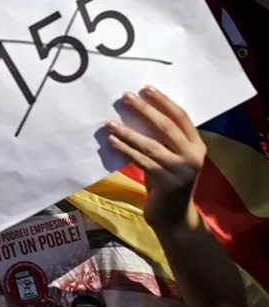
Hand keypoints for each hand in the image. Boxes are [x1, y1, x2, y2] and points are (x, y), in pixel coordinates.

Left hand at [105, 86, 205, 230]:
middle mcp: (193, 156)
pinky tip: (112, 142)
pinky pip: (141, 161)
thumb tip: (135, 113)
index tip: (145, 88)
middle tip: (126, 97)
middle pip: (166, 127)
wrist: (174, 218)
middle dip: (144, 110)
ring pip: (150, 145)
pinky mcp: (167, 183)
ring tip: (109, 122)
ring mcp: (181, 170)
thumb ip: (162, 140)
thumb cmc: (167, 181)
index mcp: (197, 145)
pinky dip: (125, 150)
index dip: (163, 101)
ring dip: (127, 132)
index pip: (181, 117)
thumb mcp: (171, 157)